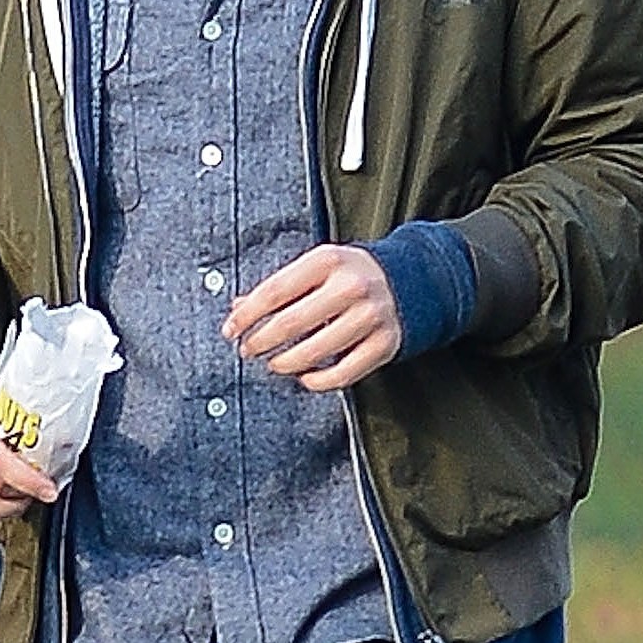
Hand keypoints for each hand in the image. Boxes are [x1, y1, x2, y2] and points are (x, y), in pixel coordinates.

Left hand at [224, 244, 401, 391]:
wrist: (412, 279)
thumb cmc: (350, 274)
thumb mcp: (316, 268)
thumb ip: (279, 287)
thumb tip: (238, 308)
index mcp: (327, 261)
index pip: (274, 292)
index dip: (246, 316)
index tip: (230, 331)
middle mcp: (351, 286)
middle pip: (290, 323)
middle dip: (260, 342)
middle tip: (248, 350)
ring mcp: (370, 316)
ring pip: (313, 352)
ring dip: (284, 363)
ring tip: (274, 363)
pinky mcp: (384, 344)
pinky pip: (342, 374)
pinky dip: (317, 381)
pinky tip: (304, 376)